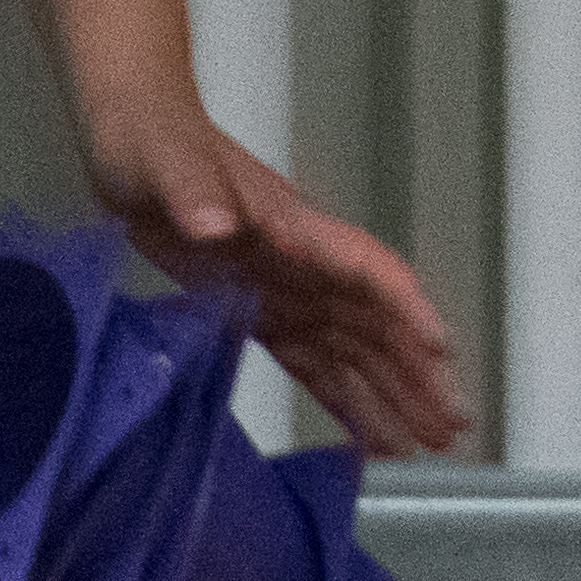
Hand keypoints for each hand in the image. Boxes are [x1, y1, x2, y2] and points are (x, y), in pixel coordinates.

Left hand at [82, 101, 473, 456]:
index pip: (368, 268)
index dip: (406, 308)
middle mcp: (303, 263)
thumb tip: (215, 220)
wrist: (129, 137)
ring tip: (430, 442)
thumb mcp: (165, 161)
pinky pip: (314, 364)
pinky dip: (344, 399)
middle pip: (378, 321)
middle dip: (419, 370)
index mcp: (292, 225)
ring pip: (357, 350)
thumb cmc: (153, 138)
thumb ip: (193, 190)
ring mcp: (287, 290)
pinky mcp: (258, 312)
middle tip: (451, 421)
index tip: (437, 348)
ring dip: (395, 392)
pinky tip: (367, 434)